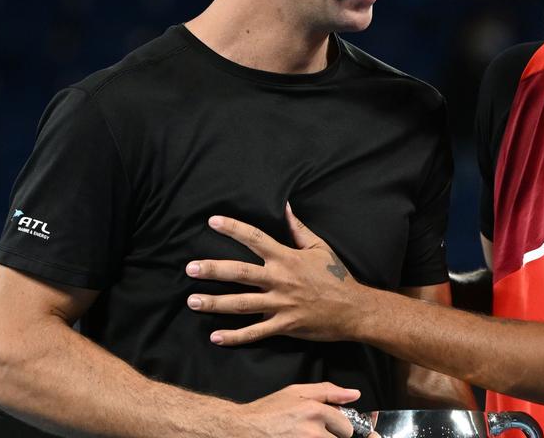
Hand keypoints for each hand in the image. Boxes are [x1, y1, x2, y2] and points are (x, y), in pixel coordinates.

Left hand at [187, 205, 369, 345]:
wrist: (354, 309)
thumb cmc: (336, 276)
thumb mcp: (319, 247)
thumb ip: (299, 228)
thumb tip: (286, 206)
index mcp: (287, 258)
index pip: (255, 239)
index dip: (233, 229)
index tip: (212, 221)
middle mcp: (280, 279)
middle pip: (240, 272)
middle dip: (213, 270)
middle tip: (190, 268)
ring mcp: (281, 304)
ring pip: (241, 304)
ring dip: (215, 303)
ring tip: (193, 301)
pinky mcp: (284, 325)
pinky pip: (256, 332)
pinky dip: (235, 336)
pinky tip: (215, 337)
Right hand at [236, 382, 376, 437]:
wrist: (242, 430)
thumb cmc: (268, 411)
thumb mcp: (297, 392)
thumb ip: (329, 391)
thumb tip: (354, 394)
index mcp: (315, 411)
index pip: (346, 427)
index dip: (339, 428)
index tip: (331, 428)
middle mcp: (313, 433)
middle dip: (331, 437)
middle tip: (311, 433)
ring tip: (302, 436)